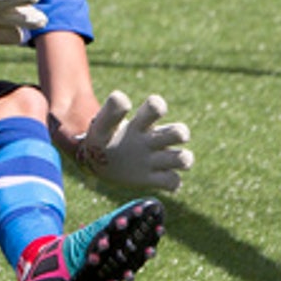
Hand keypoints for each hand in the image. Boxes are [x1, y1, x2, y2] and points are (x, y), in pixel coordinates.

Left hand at [75, 90, 193, 190]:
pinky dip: (171, 182)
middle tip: (156, 140)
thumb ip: (110, 112)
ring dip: (180, 160)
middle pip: (180, 132)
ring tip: (159, 161)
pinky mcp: (153, 178)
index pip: (156, 107)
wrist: (96, 160)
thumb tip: (121, 97)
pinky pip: (174, 181)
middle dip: (178, 134)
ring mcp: (156, 159)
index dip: (155, 106)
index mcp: (142, 122)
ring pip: (183, 158)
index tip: (140, 112)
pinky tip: (155, 179)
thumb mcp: (102, 125)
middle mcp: (154, 139)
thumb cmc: (102, 137)